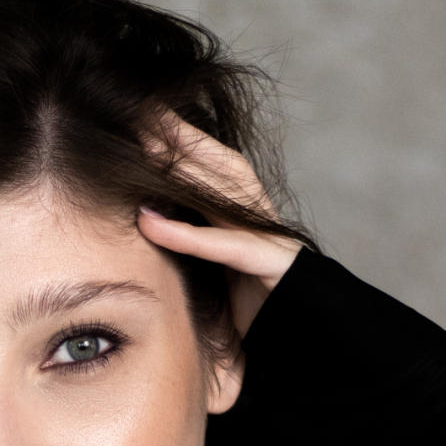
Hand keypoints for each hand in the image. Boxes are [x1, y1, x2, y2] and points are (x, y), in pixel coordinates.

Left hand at [135, 108, 304, 341]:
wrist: (308, 334)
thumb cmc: (258, 305)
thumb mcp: (220, 269)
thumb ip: (195, 239)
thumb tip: (146, 215)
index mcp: (248, 215)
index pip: (213, 165)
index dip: (181, 137)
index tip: (143, 113)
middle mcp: (259, 218)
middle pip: (218, 165)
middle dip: (180, 135)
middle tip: (137, 110)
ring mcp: (267, 238)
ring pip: (223, 192)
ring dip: (183, 167)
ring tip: (143, 146)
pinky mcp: (270, 266)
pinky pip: (224, 246)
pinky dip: (186, 235)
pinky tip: (149, 222)